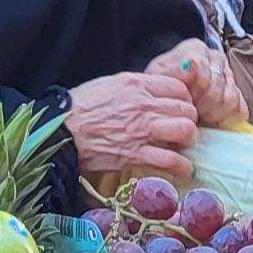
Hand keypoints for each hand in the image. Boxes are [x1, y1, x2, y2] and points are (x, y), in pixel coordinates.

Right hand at [63, 71, 198, 175]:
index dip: (184, 100)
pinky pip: (171, 161)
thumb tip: (153, 90)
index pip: (179, 88)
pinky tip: (182, 168)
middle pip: (187, 110)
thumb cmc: (82, 106)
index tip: (180, 108)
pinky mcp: (136, 154)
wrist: (62, 130)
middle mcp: (144, 106)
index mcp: (138, 84)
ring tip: (183, 146)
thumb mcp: (111, 84)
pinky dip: (181, 166)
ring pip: (185, 131)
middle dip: (190, 120)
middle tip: (183, 129)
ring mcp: (142, 131)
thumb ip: (137, 86)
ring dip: (188, 140)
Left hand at [147, 40, 244, 129]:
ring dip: (211, 113)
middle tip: (189, 111)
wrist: (166, 106)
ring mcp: (229, 77)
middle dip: (199, 104)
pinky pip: (239, 110)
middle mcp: (216, 59)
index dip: (191, 90)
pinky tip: (211, 119)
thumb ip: (172, 70)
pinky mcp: (238, 97)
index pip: (201, 70)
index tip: (182, 99)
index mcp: (196, 50)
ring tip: (198, 115)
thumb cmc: (161, 91)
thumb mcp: (157, 79)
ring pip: (229, 100)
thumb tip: (192, 62)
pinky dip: (224, 119)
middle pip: (215, 87)